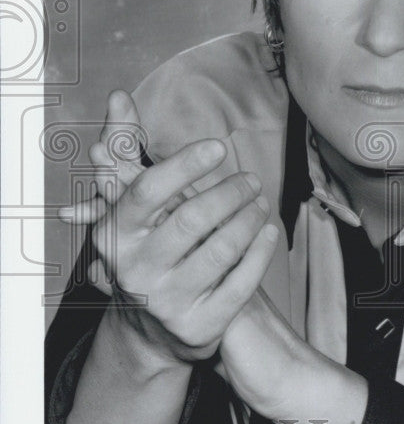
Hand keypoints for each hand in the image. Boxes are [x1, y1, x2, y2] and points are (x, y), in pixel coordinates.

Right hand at [63, 90, 278, 369]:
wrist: (151, 329)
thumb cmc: (146, 248)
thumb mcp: (130, 206)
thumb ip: (125, 148)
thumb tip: (118, 94)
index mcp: (116, 235)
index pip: (147, 193)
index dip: (184, 166)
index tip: (217, 146)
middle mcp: (136, 271)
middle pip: (191, 220)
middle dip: (229, 192)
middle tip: (251, 178)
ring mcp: (168, 303)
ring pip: (221, 250)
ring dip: (248, 218)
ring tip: (259, 200)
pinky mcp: (200, 326)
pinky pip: (241, 284)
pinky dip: (260, 252)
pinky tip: (267, 231)